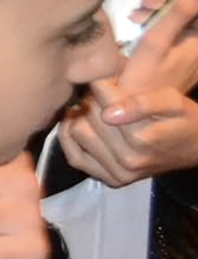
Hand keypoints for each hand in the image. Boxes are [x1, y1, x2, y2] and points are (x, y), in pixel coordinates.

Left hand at [61, 86, 197, 184]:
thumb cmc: (186, 120)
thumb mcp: (173, 102)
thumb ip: (142, 104)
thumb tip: (108, 113)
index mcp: (141, 139)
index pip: (100, 97)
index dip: (101, 82)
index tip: (110, 79)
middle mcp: (127, 160)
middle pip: (87, 115)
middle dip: (92, 99)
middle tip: (103, 95)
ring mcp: (118, 173)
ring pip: (77, 132)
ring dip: (80, 117)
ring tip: (95, 109)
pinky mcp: (111, 180)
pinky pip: (75, 157)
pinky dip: (71, 139)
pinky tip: (80, 124)